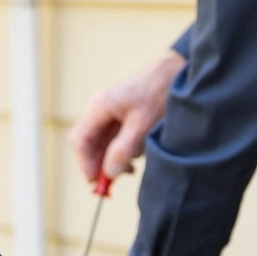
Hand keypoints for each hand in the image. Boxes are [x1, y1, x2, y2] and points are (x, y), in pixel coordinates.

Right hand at [70, 50, 186, 182]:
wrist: (177, 72)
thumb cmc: (160, 93)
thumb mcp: (142, 126)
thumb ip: (123, 150)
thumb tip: (109, 172)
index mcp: (99, 107)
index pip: (80, 141)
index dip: (85, 164)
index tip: (98, 183)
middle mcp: (100, 108)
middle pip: (88, 143)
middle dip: (100, 164)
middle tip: (113, 183)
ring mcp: (110, 111)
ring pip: (101, 142)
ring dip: (113, 158)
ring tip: (132, 166)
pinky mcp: (122, 114)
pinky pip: (114, 137)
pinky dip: (122, 150)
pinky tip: (136, 155)